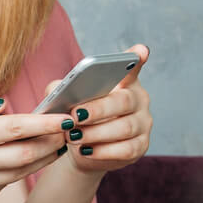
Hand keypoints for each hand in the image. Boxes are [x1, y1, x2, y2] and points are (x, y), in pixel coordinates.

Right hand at [0, 88, 69, 202]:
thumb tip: (4, 105)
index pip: (14, 128)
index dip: (45, 123)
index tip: (66, 117)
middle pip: (26, 154)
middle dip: (53, 141)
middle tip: (70, 129)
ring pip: (22, 171)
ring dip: (44, 156)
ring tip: (58, 141)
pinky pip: (7, 181)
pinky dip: (22, 168)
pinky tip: (30, 155)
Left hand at [58, 44, 152, 172]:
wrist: (84, 150)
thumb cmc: (79, 118)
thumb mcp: (68, 101)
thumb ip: (62, 89)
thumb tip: (58, 89)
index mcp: (124, 82)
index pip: (132, 67)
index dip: (137, 59)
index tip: (140, 51)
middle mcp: (139, 100)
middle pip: (124, 101)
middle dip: (99, 109)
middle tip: (76, 115)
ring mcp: (143, 123)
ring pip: (124, 127)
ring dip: (97, 133)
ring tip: (74, 136)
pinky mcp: (142, 146)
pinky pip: (126, 149)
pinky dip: (104, 151)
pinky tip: (86, 150)